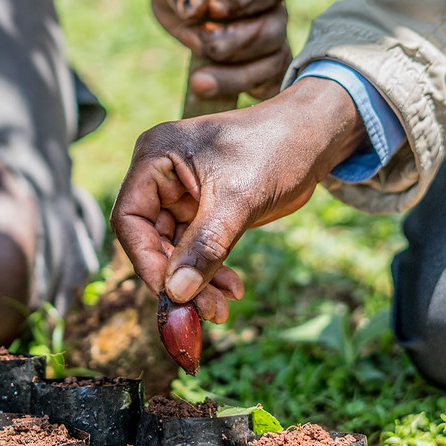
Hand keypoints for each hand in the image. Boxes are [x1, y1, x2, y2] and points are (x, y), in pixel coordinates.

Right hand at [110, 78, 366, 319]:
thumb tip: (177, 293)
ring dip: (196, 282)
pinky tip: (233, 288)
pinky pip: (196, 250)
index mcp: (155, 157)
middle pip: (151, 240)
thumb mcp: (238, 198)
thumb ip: (205, 245)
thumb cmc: (275, 147)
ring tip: (222, 307)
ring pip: (174, 251)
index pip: (131, 218)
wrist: (314, 136)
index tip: (171, 295)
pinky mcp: (201, 212)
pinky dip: (211, 272)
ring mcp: (179, 195)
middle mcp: (159, 176)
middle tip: (207, 310)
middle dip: (178, 278)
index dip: (146, 259)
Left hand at [140, 0, 296, 98]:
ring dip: (236, 75)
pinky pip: (268, 82)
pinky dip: (246, 90)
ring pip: (273, 60)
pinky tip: (218, 92)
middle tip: (194, 41)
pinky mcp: (258, 60)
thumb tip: (195, 6)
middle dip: (233, 43)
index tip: (214, 9)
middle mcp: (274, 1)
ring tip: (198, 80)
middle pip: (274, 28)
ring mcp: (269, 32)